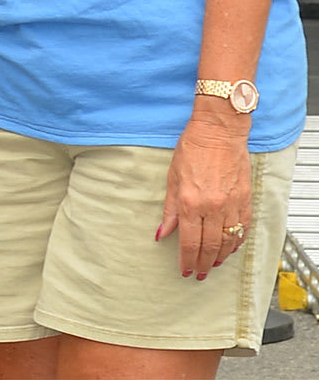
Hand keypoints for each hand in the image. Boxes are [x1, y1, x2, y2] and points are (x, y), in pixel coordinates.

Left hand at [155, 109, 253, 279]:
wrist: (219, 132)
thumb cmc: (192, 149)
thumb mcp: (172, 178)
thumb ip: (169, 210)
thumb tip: (161, 233)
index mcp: (190, 202)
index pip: (189, 241)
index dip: (187, 259)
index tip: (185, 270)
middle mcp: (213, 207)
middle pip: (210, 246)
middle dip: (203, 263)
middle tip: (199, 274)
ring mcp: (232, 205)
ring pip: (228, 241)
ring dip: (221, 257)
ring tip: (214, 265)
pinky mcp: (245, 200)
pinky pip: (242, 228)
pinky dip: (236, 242)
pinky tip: (230, 248)